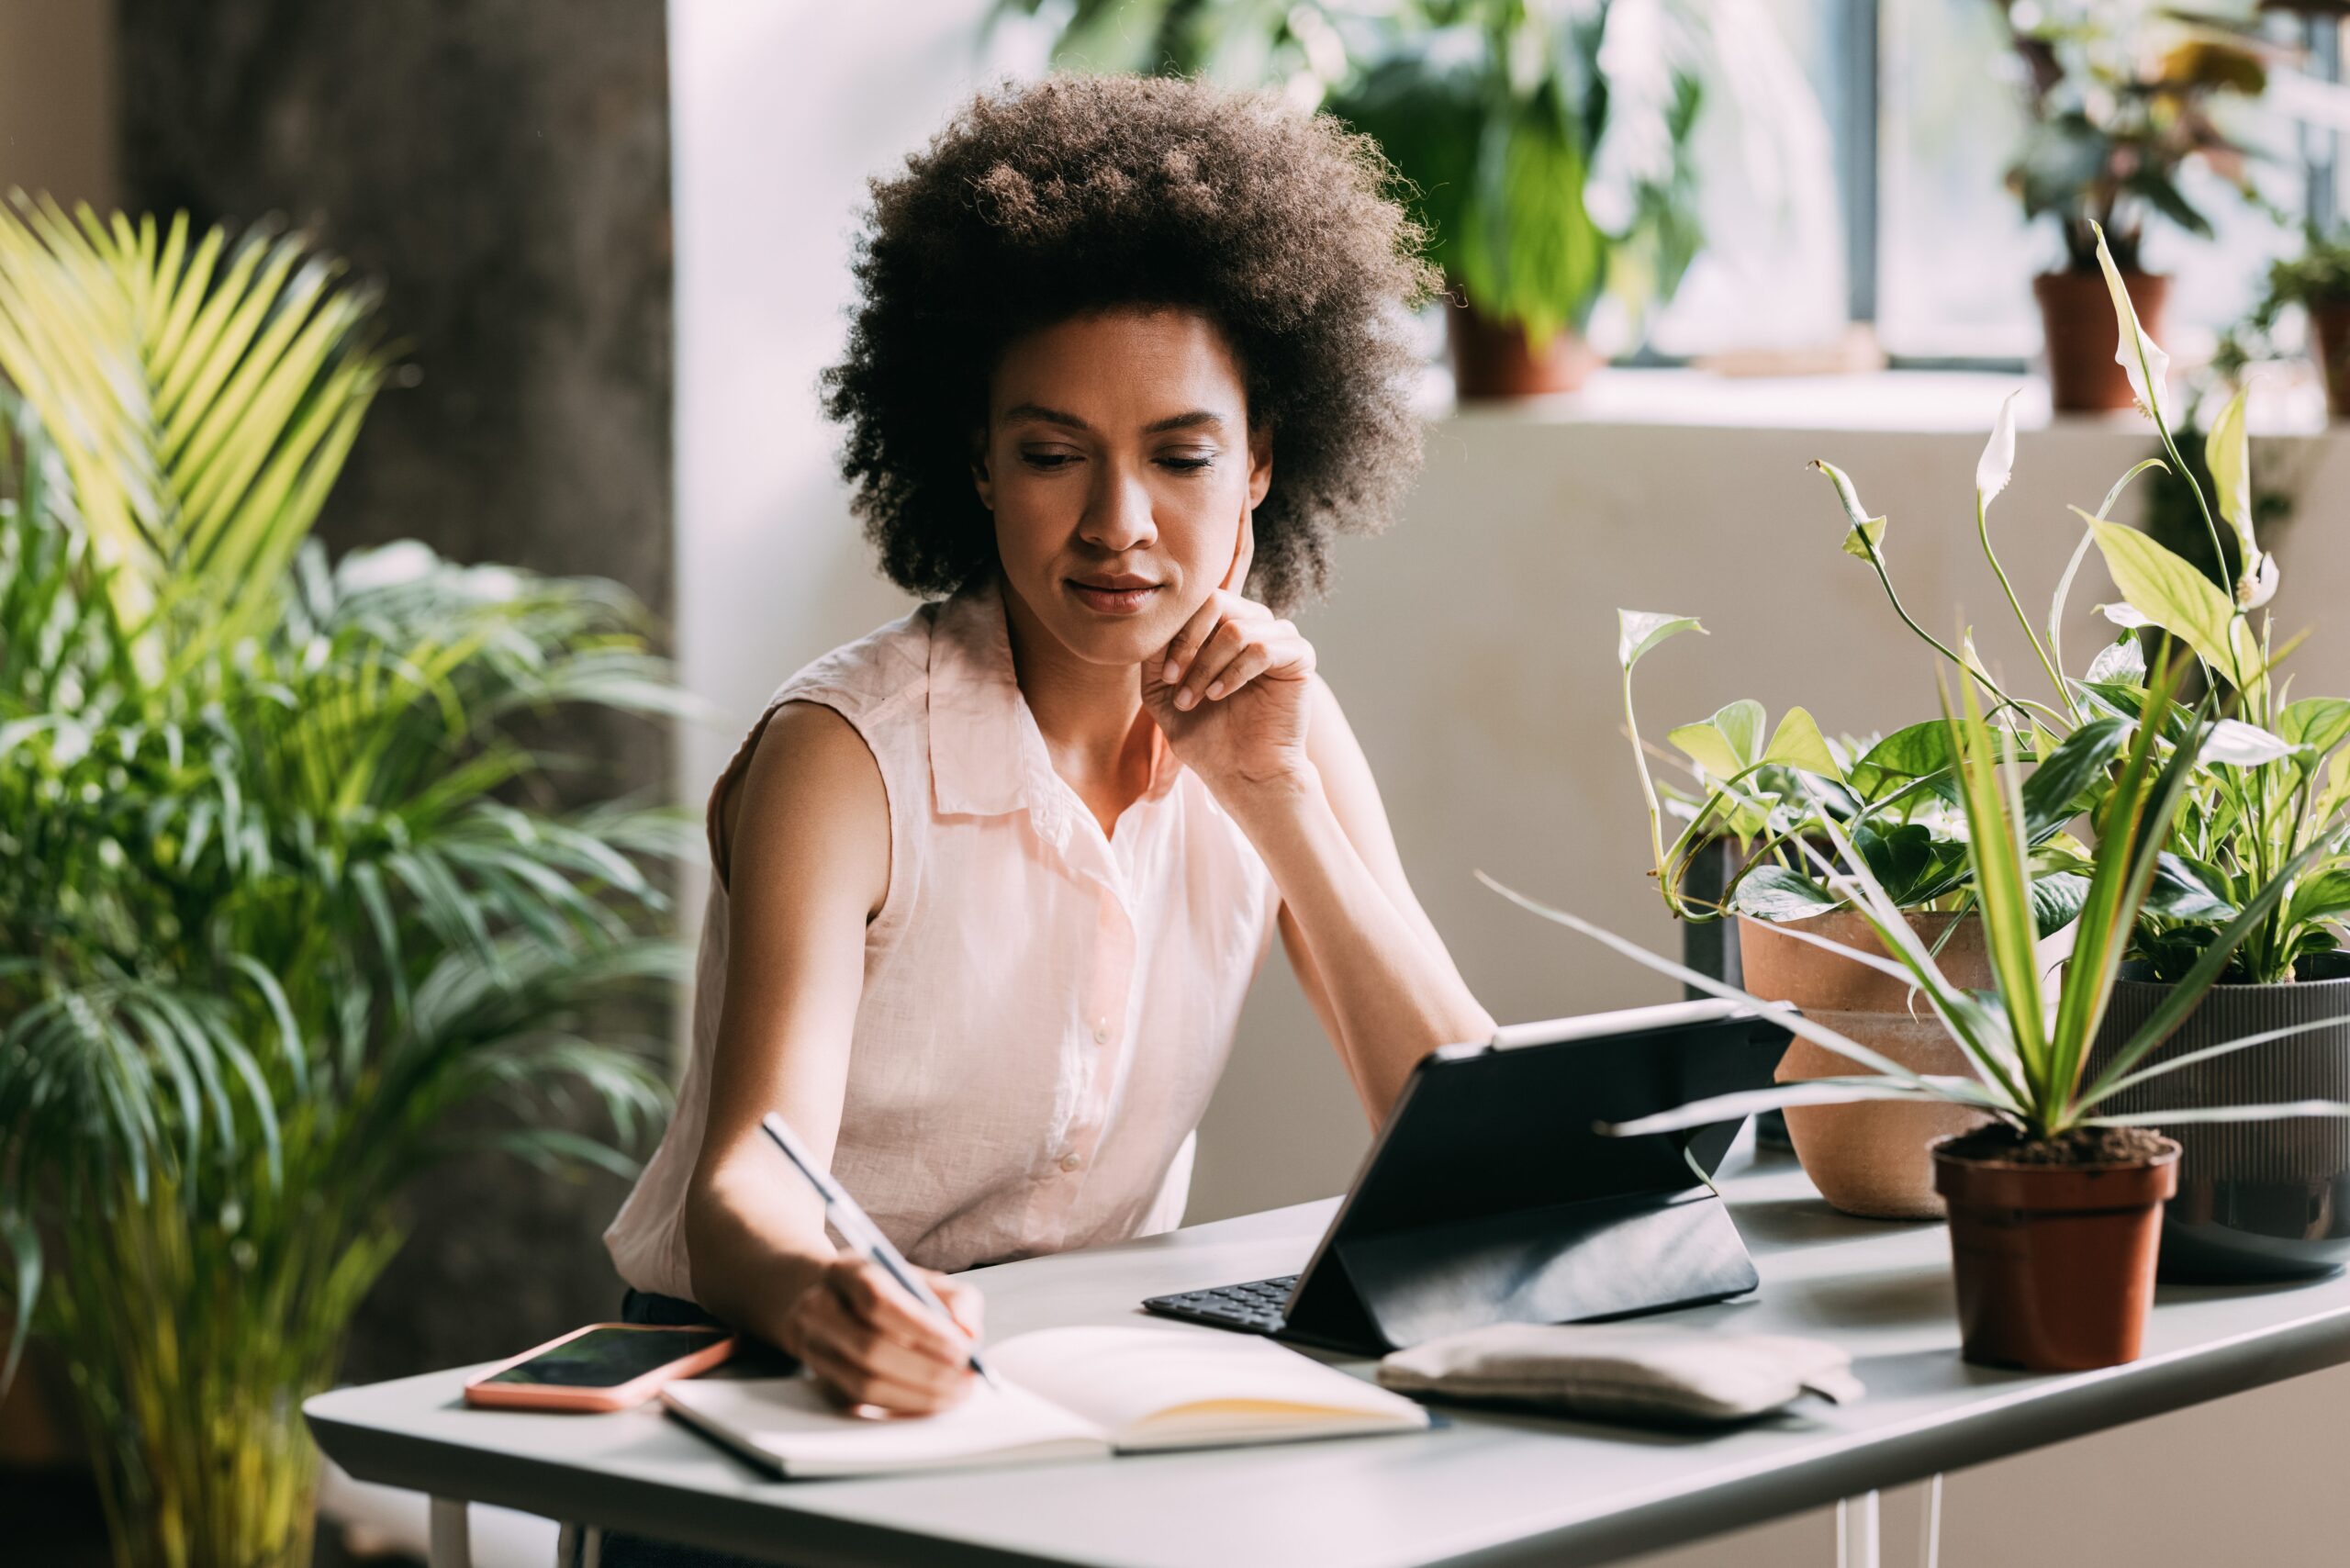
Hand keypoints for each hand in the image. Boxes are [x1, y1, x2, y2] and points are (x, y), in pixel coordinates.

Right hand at [774, 1250, 984, 1415]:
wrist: (834, 1300)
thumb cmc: (891, 1291)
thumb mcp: (926, 1281)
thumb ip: (956, 1301)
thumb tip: (970, 1335)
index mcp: (848, 1271)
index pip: (878, 1302)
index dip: (922, 1330)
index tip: (962, 1350)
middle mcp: (819, 1308)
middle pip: (869, 1348)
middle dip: (925, 1370)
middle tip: (966, 1380)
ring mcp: (813, 1347)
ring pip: (863, 1384)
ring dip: (917, 1395)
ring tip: (957, 1393)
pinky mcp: (821, 1381)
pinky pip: (863, 1403)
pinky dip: (903, 1406)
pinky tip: (932, 1401)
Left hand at [1142, 504, 1316, 793]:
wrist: (1241, 773)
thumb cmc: (1205, 736)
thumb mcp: (1162, 693)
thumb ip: (1155, 657)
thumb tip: (1153, 624)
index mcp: (1223, 627)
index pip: (1198, 601)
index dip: (1177, 632)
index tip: (1167, 674)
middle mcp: (1253, 625)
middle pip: (1217, 602)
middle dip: (1190, 643)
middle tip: (1177, 683)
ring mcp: (1279, 638)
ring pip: (1237, 628)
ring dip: (1208, 666)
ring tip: (1197, 699)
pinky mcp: (1299, 658)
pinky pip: (1264, 646)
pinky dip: (1235, 672)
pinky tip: (1221, 695)